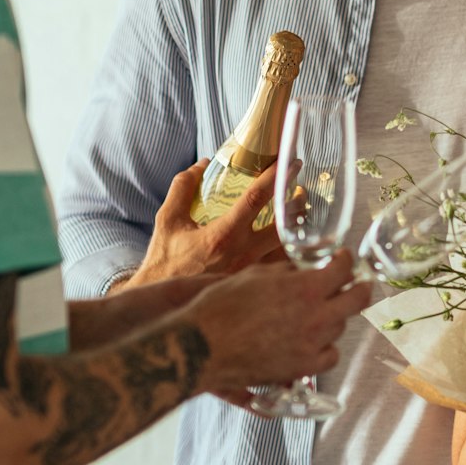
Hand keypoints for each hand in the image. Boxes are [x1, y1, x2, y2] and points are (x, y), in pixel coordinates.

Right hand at [121, 160, 286, 288]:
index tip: (289, 162)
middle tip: (301, 187)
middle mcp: (243, 254)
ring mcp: (252, 271)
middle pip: (284, 224)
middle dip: (298, 203)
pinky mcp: (254, 283)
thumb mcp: (168, 220)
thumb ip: (183, 188)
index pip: (256, 199)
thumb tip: (203, 164)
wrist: (164, 302)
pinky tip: (288, 234)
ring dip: (295, 225)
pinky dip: (289, 246)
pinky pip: (280, 263)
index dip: (275, 177)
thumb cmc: (165, 261)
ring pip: (287, 246)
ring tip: (299, 208)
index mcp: (223, 236)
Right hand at [192, 251, 370, 391]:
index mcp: (307, 288)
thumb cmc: (221, 307)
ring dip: (334, 316)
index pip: (345, 269)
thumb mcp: (256, 275)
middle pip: (358, 299)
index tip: (343, 259)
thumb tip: (303, 270)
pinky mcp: (302, 369)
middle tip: (354, 283)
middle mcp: (317, 317)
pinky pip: (329, 356)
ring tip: (318, 312)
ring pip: (341, 327)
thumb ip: (287, 272)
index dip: (347, 260)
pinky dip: (324, 348)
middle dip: (359, 287)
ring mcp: (312, 345)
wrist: (201, 346)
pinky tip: (312, 342)